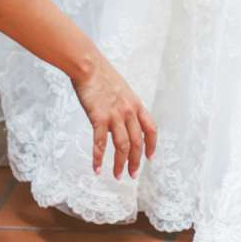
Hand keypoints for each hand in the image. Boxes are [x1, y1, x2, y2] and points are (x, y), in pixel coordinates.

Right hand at [72, 56, 157, 179]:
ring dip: (120, 164)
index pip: (150, 129)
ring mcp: (115, 115)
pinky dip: (99, 158)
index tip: (149, 157)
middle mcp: (128, 111)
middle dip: (136, 162)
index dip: (152, 145)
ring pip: (122, 146)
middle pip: (137, 143)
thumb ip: (124, 106)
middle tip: (132, 175)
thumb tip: (122, 121)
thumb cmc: (102, 75)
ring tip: (117, 175)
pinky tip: (97, 168)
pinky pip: (101, 143)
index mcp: (136, 104)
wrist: (88, 65)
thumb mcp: (122, 90)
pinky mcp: (99, 117)